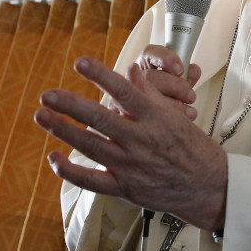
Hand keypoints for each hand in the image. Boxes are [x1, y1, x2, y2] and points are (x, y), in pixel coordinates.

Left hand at [34, 54, 226, 229]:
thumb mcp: (176, 115)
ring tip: (42, 116)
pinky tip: (54, 157)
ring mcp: (131, 166)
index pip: (125, 92)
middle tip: (47, 94)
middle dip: (71, 106)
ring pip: (91, 146)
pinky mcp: (125, 188)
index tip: (81, 63)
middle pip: (101, 119)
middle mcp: (141, 140)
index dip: (101, 76)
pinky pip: (91, 180)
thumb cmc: (192, 147)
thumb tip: (130, 71)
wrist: (207, 186)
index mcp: (156, 119)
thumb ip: (149, 94)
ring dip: (64, 130)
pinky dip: (69, 171)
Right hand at [130, 45, 202, 119]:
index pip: (151, 53)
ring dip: (172, 105)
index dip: (166, 59)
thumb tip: (193, 70)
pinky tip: (177, 120)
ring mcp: (129, 93)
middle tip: (190, 96)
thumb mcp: (179, 80)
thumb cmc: (168, 92)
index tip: (180, 69)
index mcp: (147, 62)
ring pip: (145, 95)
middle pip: (150, 76)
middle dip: (175, 86)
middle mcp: (135, 76)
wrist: (152, 112)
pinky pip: (143, 114)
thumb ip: (187, 74)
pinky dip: (165, 117)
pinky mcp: (126, 112)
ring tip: (189, 111)